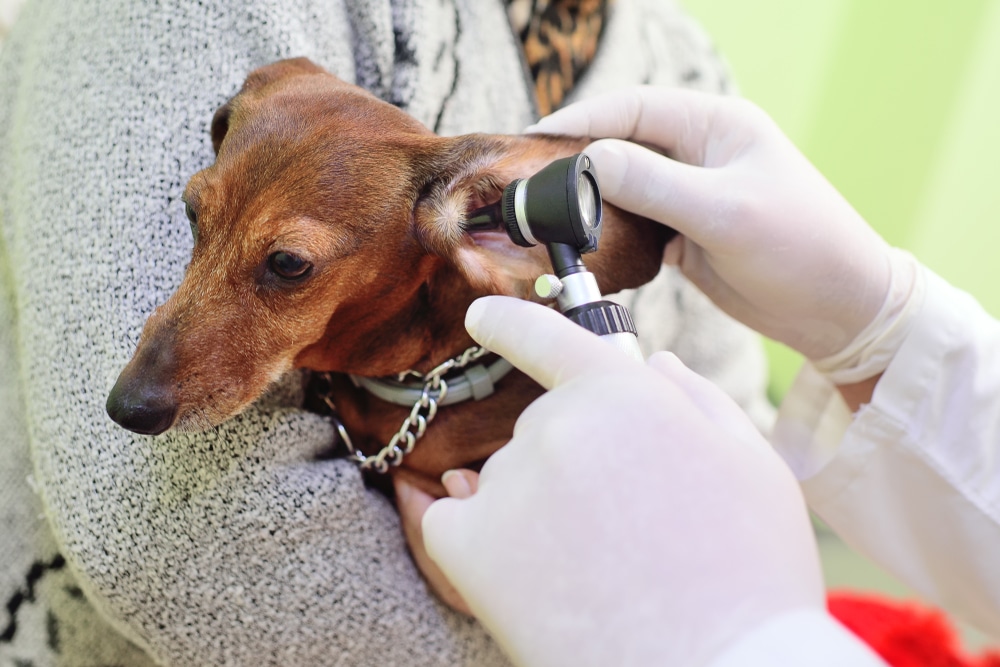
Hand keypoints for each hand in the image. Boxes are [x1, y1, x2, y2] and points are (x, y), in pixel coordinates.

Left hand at [422, 296, 824, 666]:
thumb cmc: (749, 575)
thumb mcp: (753, 467)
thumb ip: (699, 401)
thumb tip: (656, 364)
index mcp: (622, 395)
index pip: (547, 338)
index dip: (509, 322)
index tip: (480, 315)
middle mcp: (555, 425)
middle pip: (543, 429)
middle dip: (574, 464)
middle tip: (625, 526)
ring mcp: (508, 485)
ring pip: (506, 481)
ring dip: (538, 511)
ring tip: (599, 567)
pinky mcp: (469, 548)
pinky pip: (454, 524)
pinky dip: (483, 544)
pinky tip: (537, 579)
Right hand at [528, 87, 908, 364]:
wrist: (838, 311)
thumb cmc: (800, 249)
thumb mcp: (723, 212)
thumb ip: (653, 184)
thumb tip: (586, 162)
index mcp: (716, 126)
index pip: (634, 107)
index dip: (582, 119)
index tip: (535, 140)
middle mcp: (699, 154)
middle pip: (621, 145)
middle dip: (576, 161)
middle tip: (529, 183)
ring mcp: (690, 195)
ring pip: (622, 187)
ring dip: (588, 200)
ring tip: (544, 214)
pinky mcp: (684, 234)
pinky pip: (633, 224)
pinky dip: (606, 232)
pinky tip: (581, 243)